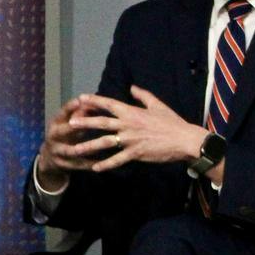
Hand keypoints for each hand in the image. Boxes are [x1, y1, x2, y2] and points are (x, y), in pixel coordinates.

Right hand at [35, 93, 103, 189]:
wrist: (49, 158)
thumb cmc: (64, 135)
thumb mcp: (66, 123)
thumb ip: (78, 114)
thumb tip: (92, 101)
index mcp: (55, 124)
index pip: (62, 113)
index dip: (70, 107)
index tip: (80, 100)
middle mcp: (53, 137)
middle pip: (64, 131)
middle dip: (78, 127)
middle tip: (96, 122)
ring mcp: (57, 152)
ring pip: (74, 150)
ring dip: (90, 147)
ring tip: (108, 143)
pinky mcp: (63, 165)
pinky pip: (79, 165)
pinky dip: (92, 163)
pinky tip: (105, 162)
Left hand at [75, 86, 208, 173]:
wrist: (185, 140)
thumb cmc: (172, 122)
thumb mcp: (158, 105)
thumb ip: (143, 96)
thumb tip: (132, 87)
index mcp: (132, 112)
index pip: (109, 104)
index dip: (94, 100)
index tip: (81, 98)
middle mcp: (128, 125)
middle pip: (101, 123)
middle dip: (84, 122)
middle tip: (70, 123)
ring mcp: (130, 140)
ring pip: (105, 142)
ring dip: (88, 146)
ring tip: (74, 150)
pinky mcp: (135, 153)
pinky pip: (117, 160)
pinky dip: (106, 164)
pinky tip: (95, 168)